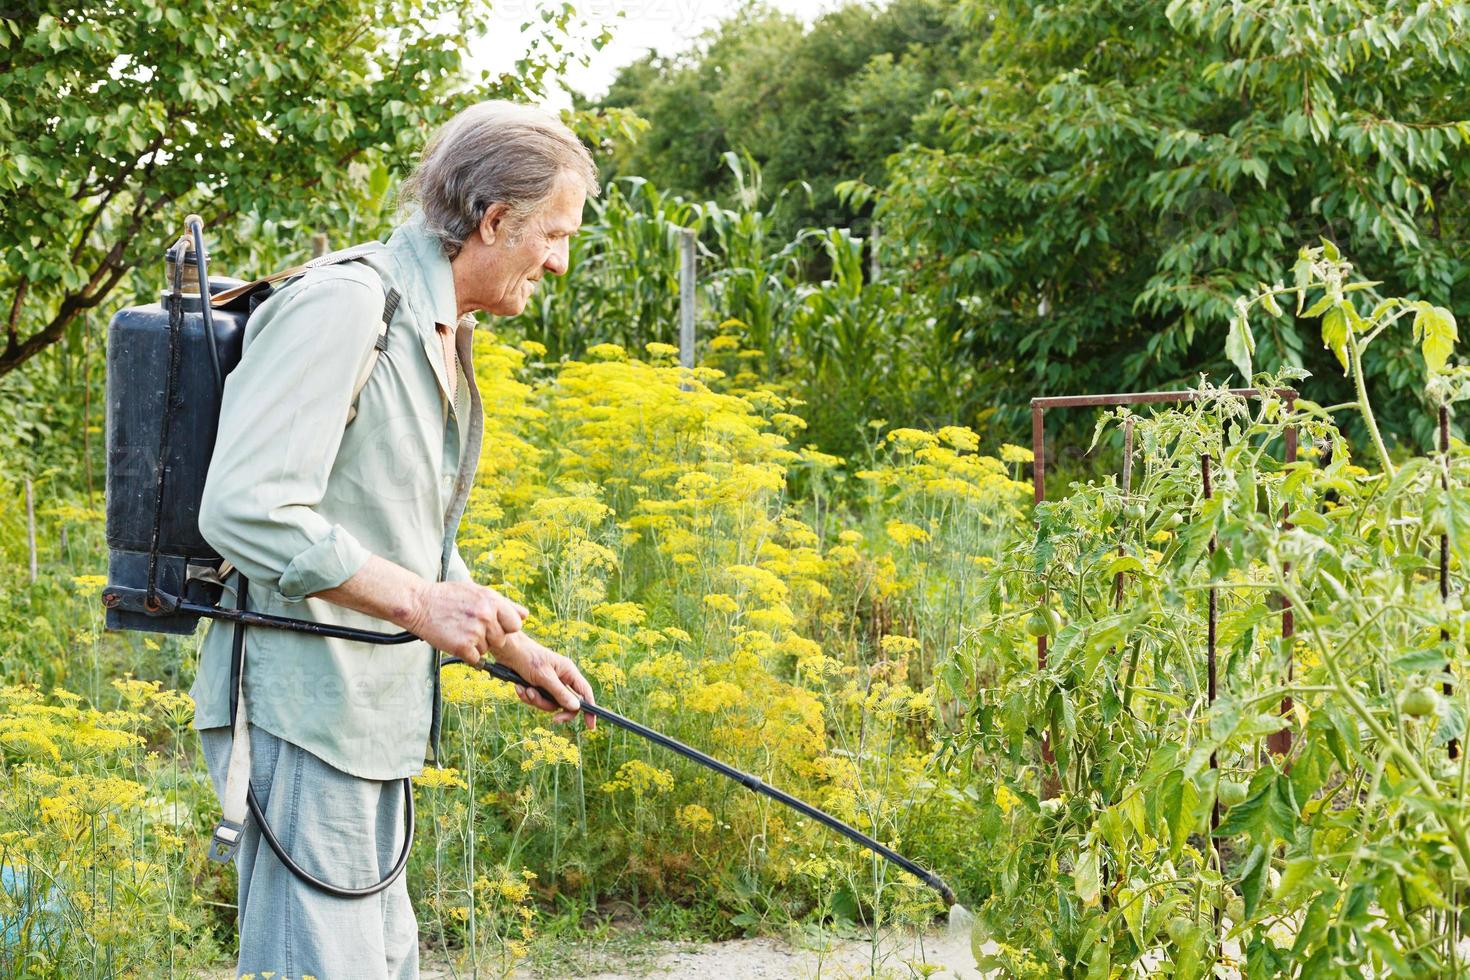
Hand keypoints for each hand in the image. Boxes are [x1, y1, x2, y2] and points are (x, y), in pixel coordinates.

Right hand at [405, 580, 528, 666]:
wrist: (418, 603)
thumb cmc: (448, 597)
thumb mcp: (478, 592)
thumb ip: (504, 604)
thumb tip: (525, 615)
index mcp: (493, 601)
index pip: (516, 625)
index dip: (505, 628)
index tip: (494, 627)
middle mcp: (486, 616)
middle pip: (501, 640)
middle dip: (489, 638)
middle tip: (470, 628)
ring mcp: (475, 631)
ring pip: (487, 650)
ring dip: (476, 646)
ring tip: (460, 631)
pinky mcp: (462, 646)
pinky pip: (475, 659)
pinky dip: (466, 654)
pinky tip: (455, 641)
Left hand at [494, 631, 596, 728]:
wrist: (507, 651)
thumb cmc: (528, 658)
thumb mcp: (544, 677)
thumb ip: (560, 693)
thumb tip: (576, 707)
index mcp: (568, 672)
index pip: (584, 692)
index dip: (589, 709)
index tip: (590, 726)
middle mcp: (561, 678)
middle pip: (564, 702)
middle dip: (553, 707)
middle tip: (554, 720)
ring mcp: (549, 683)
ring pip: (548, 703)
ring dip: (536, 700)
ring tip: (526, 690)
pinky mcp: (537, 686)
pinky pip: (537, 700)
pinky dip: (527, 696)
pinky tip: (519, 688)